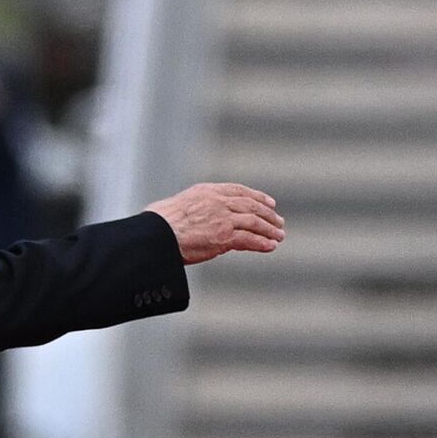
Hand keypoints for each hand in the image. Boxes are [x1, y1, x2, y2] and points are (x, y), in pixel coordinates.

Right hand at [145, 183, 284, 264]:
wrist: (157, 234)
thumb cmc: (159, 224)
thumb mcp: (180, 206)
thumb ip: (196, 208)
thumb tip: (197, 218)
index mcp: (206, 191)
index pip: (238, 190)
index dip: (257, 196)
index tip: (269, 203)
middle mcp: (218, 201)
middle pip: (251, 205)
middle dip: (267, 214)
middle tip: (279, 221)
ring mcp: (223, 218)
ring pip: (254, 222)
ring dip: (269, 230)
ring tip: (279, 236)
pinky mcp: (224, 236)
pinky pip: (249, 239)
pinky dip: (262, 243)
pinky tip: (271, 246)